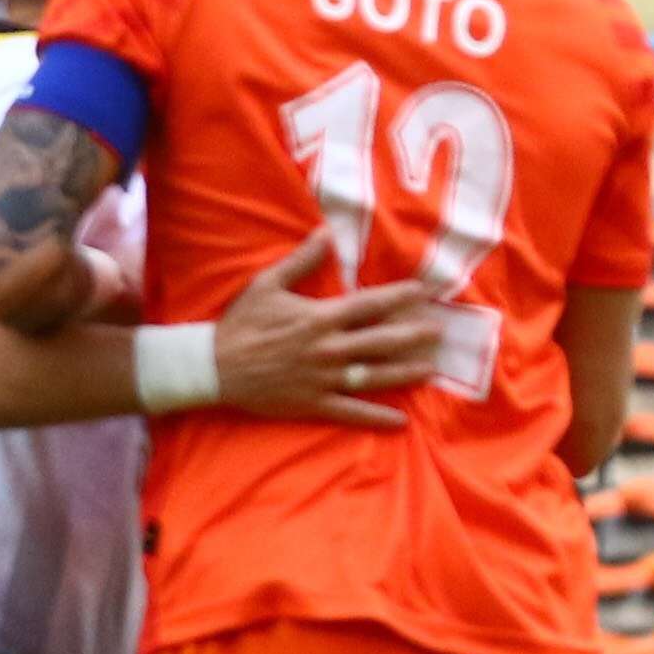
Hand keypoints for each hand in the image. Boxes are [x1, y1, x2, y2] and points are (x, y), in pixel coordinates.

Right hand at [210, 230, 443, 428]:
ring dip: (406, 372)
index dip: (399, 297)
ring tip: (430, 369)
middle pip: (383, 341)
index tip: (423, 291)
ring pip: (376, 376)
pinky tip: (401, 420)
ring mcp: (325, 378)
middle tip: (438, 331)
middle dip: (414, 335)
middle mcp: (329, 348)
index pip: (370, 304)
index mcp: (320, 318)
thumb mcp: (267, 284)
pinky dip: (378, 417)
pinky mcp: (315, 403)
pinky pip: (353, 412)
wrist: (215, 366)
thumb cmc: (241, 323)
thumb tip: (327, 233)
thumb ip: (301, 260)